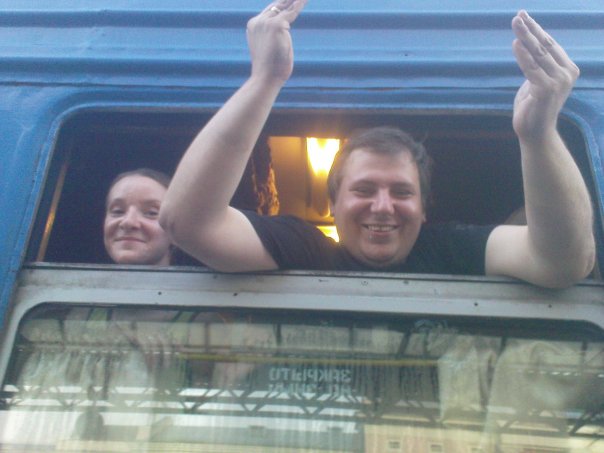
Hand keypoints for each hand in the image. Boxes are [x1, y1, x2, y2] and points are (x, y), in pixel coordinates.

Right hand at [246, 0, 306, 84]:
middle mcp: (258, 21)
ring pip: (284, 7)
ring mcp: (266, 22)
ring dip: (294, 1)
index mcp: (253, 27)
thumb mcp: (268, 49)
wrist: (265, 78)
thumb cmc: (269, 70)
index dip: (280, 6)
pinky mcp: (276, 25)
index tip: (288, 1)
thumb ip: (272, 36)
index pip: (269, 12)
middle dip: (287, 0)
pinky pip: (292, 12)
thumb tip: (284, 31)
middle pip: (276, 6)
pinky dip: (300, 4)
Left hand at [511, 11, 578, 141]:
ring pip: (538, 54)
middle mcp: (566, 73)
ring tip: (515, 23)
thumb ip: (536, 65)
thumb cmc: (533, 107)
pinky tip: (515, 43)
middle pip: (545, 45)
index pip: (550, 44)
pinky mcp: (546, 89)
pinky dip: (522, 55)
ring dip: (525, 37)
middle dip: (530, 29)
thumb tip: (528, 45)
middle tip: (517, 15)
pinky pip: (531, 68)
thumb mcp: (536, 81)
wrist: (535, 132)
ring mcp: (558, 81)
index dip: (536, 29)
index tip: (523, 16)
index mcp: (567, 69)